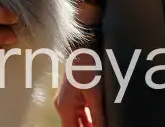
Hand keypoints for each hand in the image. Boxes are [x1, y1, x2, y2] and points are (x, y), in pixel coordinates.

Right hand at [55, 12, 104, 126]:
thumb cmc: (88, 67)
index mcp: (64, 107)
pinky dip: (88, 120)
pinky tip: (99, 122)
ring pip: (77, 122)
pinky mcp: (73, 96)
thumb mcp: (95, 95)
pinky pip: (80, 114)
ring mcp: (66, 101)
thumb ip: (98, 117)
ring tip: (101, 126)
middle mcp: (62, 106)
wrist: (83, 46)